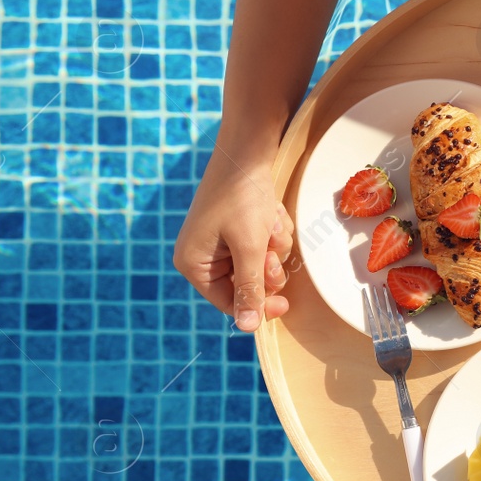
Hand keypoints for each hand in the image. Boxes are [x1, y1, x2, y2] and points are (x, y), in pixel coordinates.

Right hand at [174, 150, 293, 331]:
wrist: (248, 151)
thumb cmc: (242, 198)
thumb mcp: (248, 247)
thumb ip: (250, 287)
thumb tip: (247, 328)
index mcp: (193, 264)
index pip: (230, 303)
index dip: (259, 306)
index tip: (286, 304)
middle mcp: (204, 256)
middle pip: (249, 284)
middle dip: (266, 264)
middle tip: (269, 243)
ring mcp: (222, 241)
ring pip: (262, 264)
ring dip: (274, 245)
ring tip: (269, 221)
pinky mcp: (240, 228)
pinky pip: (265, 245)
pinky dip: (273, 231)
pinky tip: (271, 212)